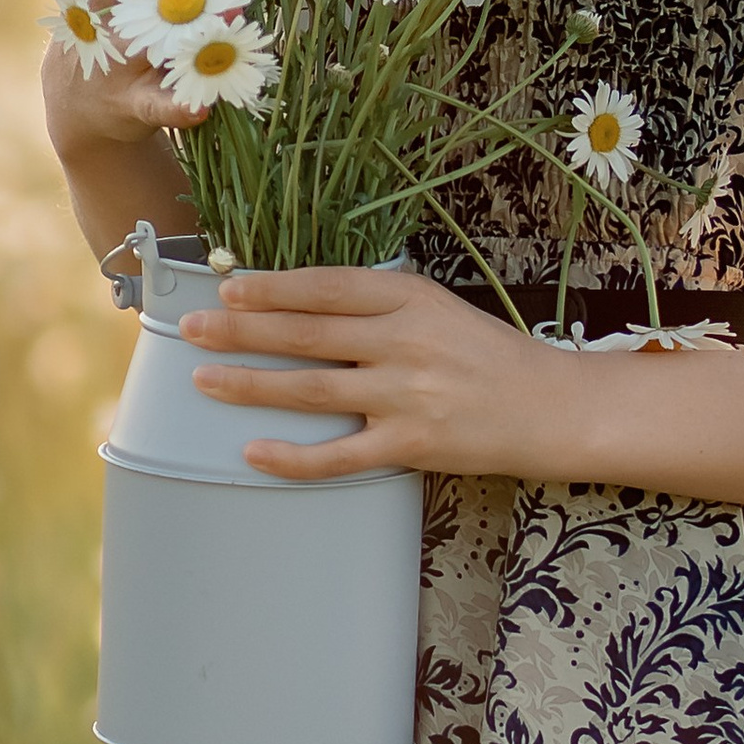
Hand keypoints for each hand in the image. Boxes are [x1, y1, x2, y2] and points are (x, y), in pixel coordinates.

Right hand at [42, 0, 202, 161]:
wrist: (79, 102)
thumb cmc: (107, 17)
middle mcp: (100, 10)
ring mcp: (115, 58)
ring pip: (152, 38)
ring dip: (190, 23)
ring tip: (228, 9)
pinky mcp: (132, 104)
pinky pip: (157, 105)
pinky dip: (178, 105)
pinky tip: (201, 104)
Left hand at [181, 267, 565, 480]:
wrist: (550, 408)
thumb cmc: (489, 355)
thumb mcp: (439, 308)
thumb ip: (379, 304)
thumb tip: (302, 302)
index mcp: (412, 299)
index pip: (327, 287)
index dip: (273, 287)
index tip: (228, 289)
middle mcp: (405, 342)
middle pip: (307, 334)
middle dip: (241, 331)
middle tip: (193, 329)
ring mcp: (406, 396)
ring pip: (311, 390)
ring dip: (250, 384)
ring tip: (204, 381)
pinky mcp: (410, 445)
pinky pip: (339, 455)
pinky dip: (293, 456)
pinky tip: (255, 451)